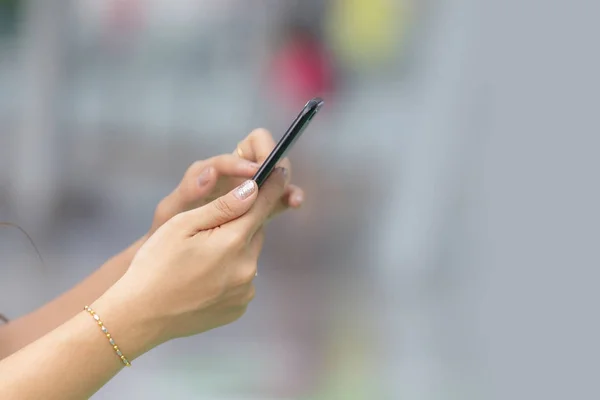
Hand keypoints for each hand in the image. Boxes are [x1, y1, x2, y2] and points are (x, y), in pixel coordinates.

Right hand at [98, 167, 287, 348]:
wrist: (141, 316)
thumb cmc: (155, 264)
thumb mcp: (182, 226)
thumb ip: (222, 207)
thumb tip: (252, 189)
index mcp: (233, 242)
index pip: (262, 206)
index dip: (271, 187)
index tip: (279, 172)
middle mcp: (247, 267)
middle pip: (253, 232)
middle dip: (239, 225)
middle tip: (209, 229)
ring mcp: (244, 291)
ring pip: (247, 256)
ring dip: (234, 250)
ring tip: (201, 259)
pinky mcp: (239, 308)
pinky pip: (242, 280)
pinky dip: (230, 274)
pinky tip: (204, 278)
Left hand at [149, 129, 304, 236]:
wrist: (169, 257)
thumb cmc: (165, 233)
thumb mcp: (170, 211)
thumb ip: (189, 191)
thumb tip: (212, 173)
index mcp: (214, 169)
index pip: (239, 150)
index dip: (248, 160)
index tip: (256, 173)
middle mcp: (233, 174)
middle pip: (263, 152)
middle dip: (274, 161)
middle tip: (279, 178)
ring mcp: (247, 190)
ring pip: (273, 175)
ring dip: (285, 182)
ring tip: (294, 198)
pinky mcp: (258, 208)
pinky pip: (277, 197)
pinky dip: (287, 197)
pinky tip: (295, 204)